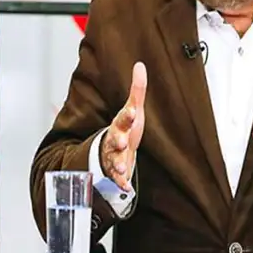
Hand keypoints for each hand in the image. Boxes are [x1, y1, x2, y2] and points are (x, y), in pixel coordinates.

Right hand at [99, 62, 146, 190]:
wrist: (111, 151)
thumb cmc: (125, 129)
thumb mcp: (132, 110)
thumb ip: (137, 90)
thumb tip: (140, 65)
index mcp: (120, 125)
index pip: (123, 118)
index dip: (128, 116)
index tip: (133, 111)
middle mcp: (115, 140)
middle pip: (115, 139)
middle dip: (118, 140)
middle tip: (122, 141)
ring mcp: (114, 156)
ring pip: (114, 160)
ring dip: (118, 164)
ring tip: (122, 168)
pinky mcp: (116, 172)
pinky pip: (117, 178)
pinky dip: (121, 182)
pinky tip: (126, 187)